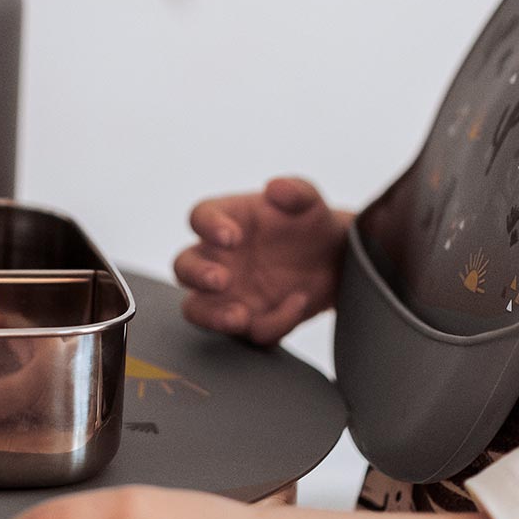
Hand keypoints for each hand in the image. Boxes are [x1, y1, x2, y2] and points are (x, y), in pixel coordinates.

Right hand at [173, 176, 349, 345]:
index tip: (232, 236)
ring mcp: (228, 293)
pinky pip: (250, 331)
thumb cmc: (311, 223)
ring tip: (240, 317)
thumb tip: (275, 187)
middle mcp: (219, 257)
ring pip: (197, 309)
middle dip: (197, 275)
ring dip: (212, 316)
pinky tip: (297, 303)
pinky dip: (273, 323)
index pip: (200, 217)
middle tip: (222, 280)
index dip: (208, 226)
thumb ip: (297, 191)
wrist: (335, 259)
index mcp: (227, 220)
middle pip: (184, 266)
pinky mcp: (250, 320)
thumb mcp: (311, 202)